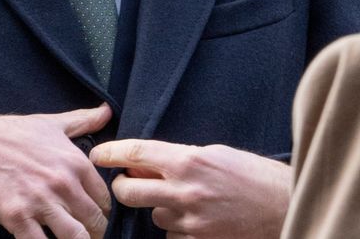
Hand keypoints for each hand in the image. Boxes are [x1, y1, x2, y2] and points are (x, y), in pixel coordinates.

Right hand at [0, 104, 112, 238]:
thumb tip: (106, 111)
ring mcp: (40, 202)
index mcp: (75, 163)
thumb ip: (83, 120)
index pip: (106, 201)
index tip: (95, 216)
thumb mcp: (50, 123)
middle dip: (96, 233)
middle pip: (97, 224)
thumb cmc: (9, 133)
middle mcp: (63, 184)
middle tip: (87, 233)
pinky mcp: (17, 217)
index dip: (104, 212)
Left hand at [90, 139, 289, 237]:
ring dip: (159, 209)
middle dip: (121, 188)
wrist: (288, 206)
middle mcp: (185, 191)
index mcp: (188, 161)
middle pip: (128, 192)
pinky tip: (197, 220)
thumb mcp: (212, 154)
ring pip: (153, 216)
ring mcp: (192, 221)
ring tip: (183, 202)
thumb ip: (177, 157)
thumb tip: (143, 162)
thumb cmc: (252, 175)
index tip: (96, 155)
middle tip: (126, 184)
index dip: (109, 153)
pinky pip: (173, 235)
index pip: (134, 153)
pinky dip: (178, 229)